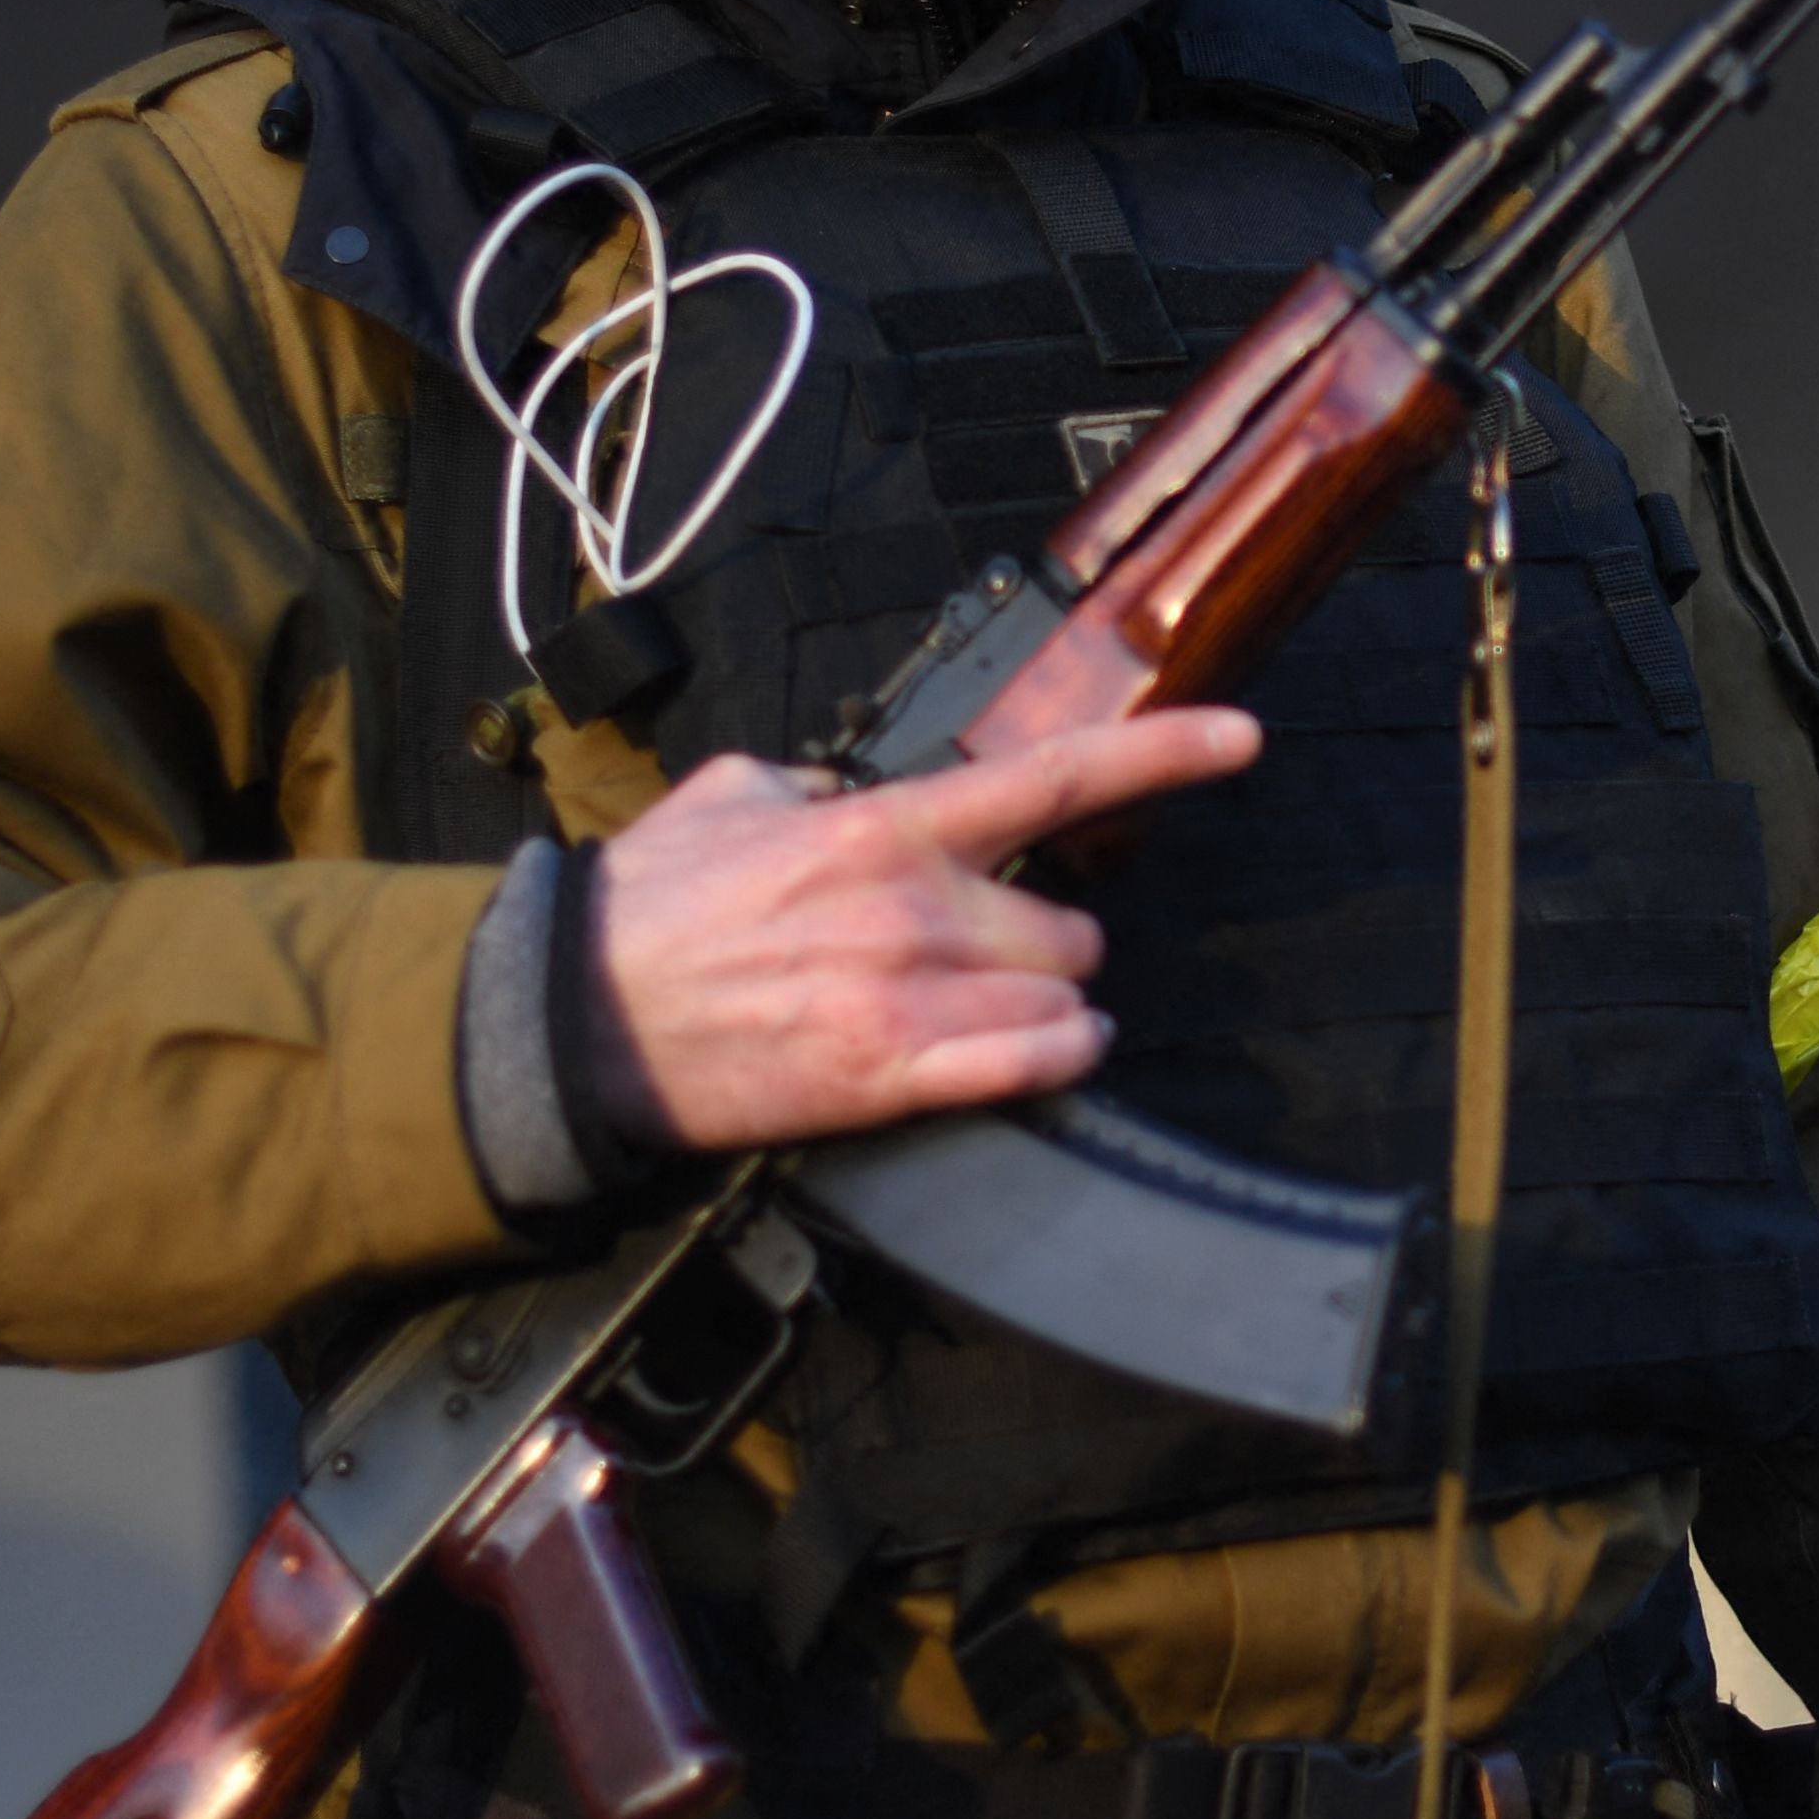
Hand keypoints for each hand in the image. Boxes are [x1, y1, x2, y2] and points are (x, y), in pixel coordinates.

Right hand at [575, 710, 1261, 1151]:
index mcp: (881, 827)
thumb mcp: (734, 795)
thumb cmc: (650, 911)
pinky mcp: (888, 1078)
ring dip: (1040, 1005)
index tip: (1243, 739)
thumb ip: (821, 782)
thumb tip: (860, 784)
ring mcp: (906, 998)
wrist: (576, 1020)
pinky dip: (1050, 1058)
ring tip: (977, 1007)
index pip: (1053, 778)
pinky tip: (1039, 1049)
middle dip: (1042, 941)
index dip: (1165, 755)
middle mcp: (912, 908)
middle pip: (1067, 927)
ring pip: (1060, 999)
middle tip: (983, 951)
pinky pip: (1028, 1066)